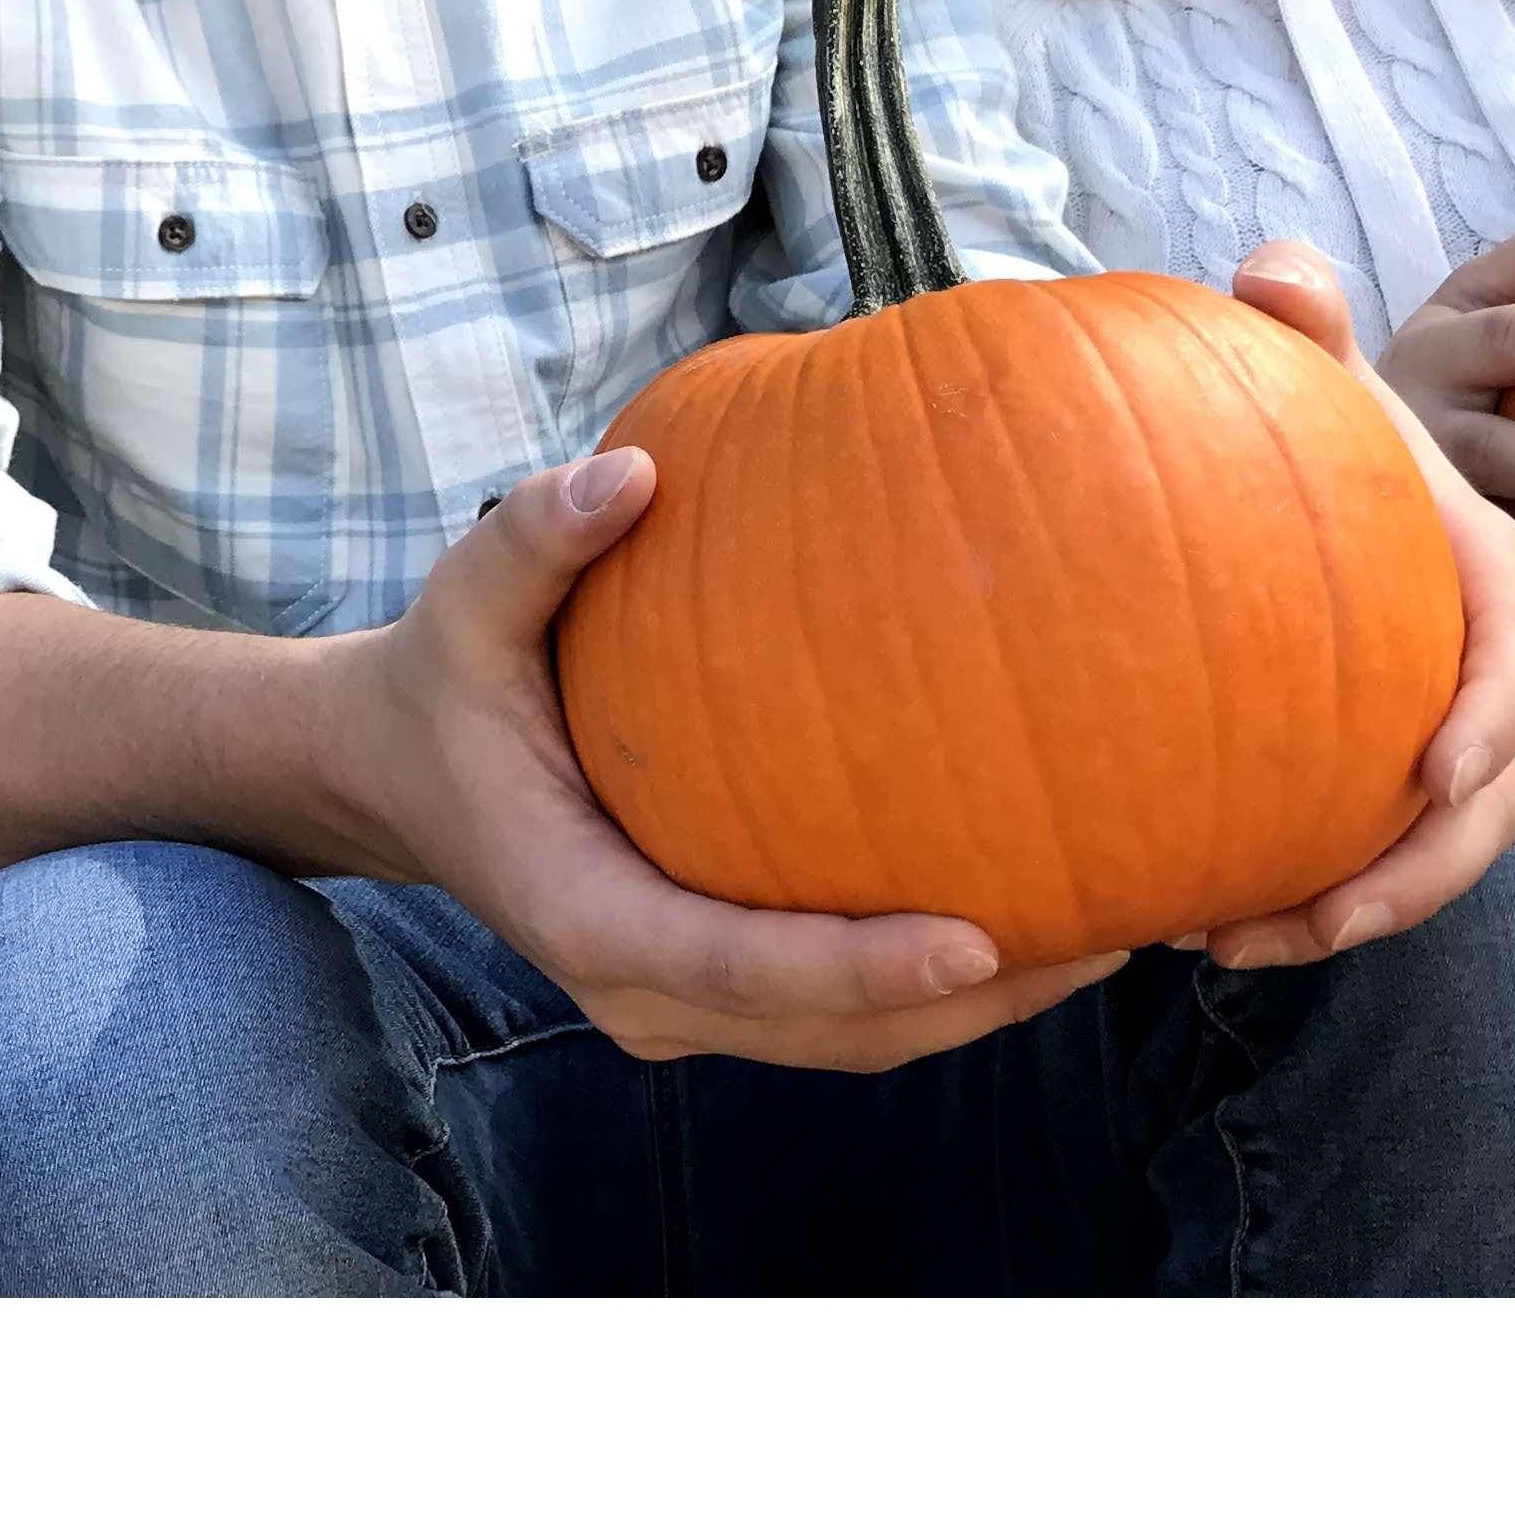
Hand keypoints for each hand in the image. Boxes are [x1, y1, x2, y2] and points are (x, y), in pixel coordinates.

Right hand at [332, 448, 1127, 1071]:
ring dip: (982, 1004)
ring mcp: (680, 1003)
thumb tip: (631, 473)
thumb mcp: (465, 603)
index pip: (746, 969)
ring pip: (855, 1041)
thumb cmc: (445, 680)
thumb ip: (537, 536)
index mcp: (587, 913)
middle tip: (1113, 928)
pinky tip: (1040, 900)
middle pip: (832, 1033)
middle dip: (973, 1003)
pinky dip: (941, 977)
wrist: (397, 773)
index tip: (982, 943)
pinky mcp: (714, 989)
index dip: (864, 969)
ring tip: (1116, 924)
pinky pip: (842, 1007)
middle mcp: (640, 987)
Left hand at [1188, 239, 1514, 968]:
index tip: (1438, 775)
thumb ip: (1300, 324)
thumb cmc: (1311, 424)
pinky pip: (1370, 857)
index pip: (1513, 650)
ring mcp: (1437, 732)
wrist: (1288, 482)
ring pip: (1429, 852)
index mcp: (1478, 574)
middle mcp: (1474, 670)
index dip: (1495, 717)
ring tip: (1232, 943)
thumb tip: (1275, 269)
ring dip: (1350, 909)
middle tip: (1324, 918)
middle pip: (1488, 798)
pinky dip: (1306, 899)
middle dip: (1417, 872)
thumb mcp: (1313, 374)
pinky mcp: (1384, 774)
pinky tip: (1202, 925)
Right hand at [1376, 217, 1514, 652]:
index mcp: (1437, 355)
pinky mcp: (1426, 572)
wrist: (1324, 444)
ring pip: (1481, 538)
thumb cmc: (1441, 365)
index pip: (1506, 338)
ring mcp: (1417, 506)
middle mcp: (1421, 431)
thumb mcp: (1467, 300)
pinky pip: (1482, 624)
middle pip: (1496, 446)